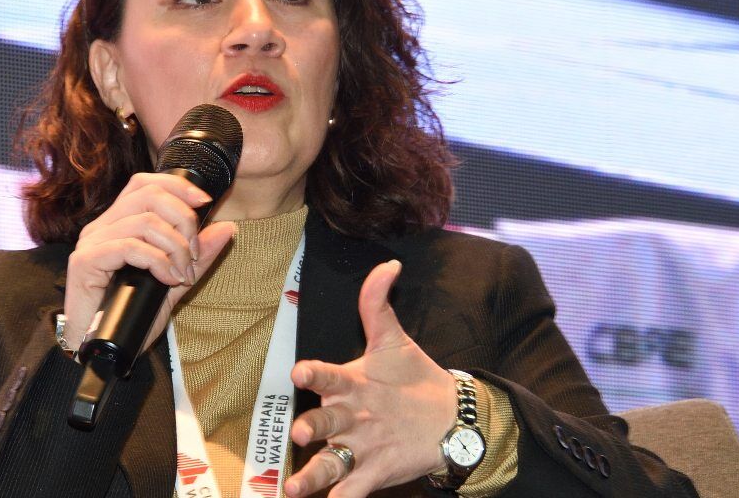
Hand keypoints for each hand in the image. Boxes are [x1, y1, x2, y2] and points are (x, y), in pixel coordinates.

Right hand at [62, 172, 236, 353]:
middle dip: (182, 219)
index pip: (145, 183)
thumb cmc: (131, 316)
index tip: (205, 203)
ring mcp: (91, 242)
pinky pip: (129, 246)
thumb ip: (197, 257)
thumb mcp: (174, 283)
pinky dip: (157, 261)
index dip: (177, 186)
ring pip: (144, 221)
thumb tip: (226, 228)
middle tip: (192, 253)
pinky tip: (167, 279)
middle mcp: (102, 226)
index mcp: (118, 223)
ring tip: (182, 273)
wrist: (101, 350)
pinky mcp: (85, 261)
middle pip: (148, 195)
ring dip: (174, 246)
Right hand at [285, 260, 459, 497]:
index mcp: (349, 383)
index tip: (300, 371)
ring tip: (294, 488)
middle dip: (310, 425)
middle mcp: (346, 417)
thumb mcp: (394, 341)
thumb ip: (380, 305)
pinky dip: (343, 497)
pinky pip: (352, 488)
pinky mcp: (371, 473)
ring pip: (327, 461)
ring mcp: (356, 447)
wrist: (443, 416)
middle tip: (302, 430)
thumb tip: (388, 265)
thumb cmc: (411, 376)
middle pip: (322, 420)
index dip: (313, 373)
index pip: (326, 375)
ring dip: (311, 474)